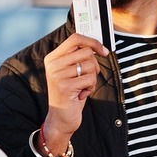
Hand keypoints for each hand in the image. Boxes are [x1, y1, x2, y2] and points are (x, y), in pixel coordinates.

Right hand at [40, 33, 108, 153]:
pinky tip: (81, 94)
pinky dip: (90, 88)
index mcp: (53, 57)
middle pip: (86, 52)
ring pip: (90, 65)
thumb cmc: (70, 93)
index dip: (92, 42)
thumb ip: (78, 58)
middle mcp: (53, 64)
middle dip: (94, 65)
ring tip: (82, 87)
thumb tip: (98, 46)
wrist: (60, 118)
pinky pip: (90, 79)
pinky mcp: (65, 86)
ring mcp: (57, 75)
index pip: (75, 38)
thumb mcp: (70, 72)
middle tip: (87, 78)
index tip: (103, 51)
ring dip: (92, 78)